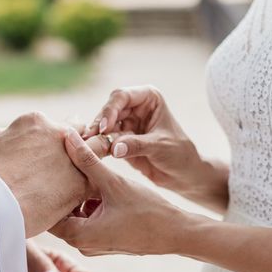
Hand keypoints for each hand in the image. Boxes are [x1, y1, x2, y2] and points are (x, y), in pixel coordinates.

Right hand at [0, 113, 112, 236]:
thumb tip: (2, 136)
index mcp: (34, 122)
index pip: (54, 125)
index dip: (56, 139)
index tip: (52, 153)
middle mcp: (57, 133)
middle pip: (79, 134)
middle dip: (79, 145)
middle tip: (74, 163)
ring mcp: (73, 157)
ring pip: (96, 152)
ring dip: (93, 161)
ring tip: (90, 176)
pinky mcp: (82, 183)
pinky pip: (96, 181)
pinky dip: (92, 189)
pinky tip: (87, 198)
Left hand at [51, 129, 211, 255]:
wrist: (176, 233)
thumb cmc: (147, 211)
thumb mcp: (113, 182)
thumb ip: (87, 160)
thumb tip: (67, 137)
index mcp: (78, 235)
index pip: (48, 209)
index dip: (48, 186)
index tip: (49, 165)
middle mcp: (81, 245)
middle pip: (61, 211)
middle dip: (64, 188)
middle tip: (64, 163)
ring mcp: (93, 245)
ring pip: (76, 214)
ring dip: (79, 195)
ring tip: (84, 172)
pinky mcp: (104, 241)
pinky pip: (89, 219)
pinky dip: (91, 203)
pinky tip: (100, 186)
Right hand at [83, 86, 227, 212]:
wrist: (183, 175)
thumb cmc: (179, 154)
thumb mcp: (160, 147)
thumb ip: (137, 145)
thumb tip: (114, 147)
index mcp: (148, 98)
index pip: (122, 96)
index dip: (110, 110)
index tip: (105, 128)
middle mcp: (134, 107)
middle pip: (108, 109)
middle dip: (99, 123)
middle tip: (90, 137)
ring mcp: (126, 123)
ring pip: (103, 125)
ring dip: (95, 135)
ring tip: (88, 145)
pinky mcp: (120, 139)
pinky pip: (104, 140)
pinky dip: (97, 145)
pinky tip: (91, 151)